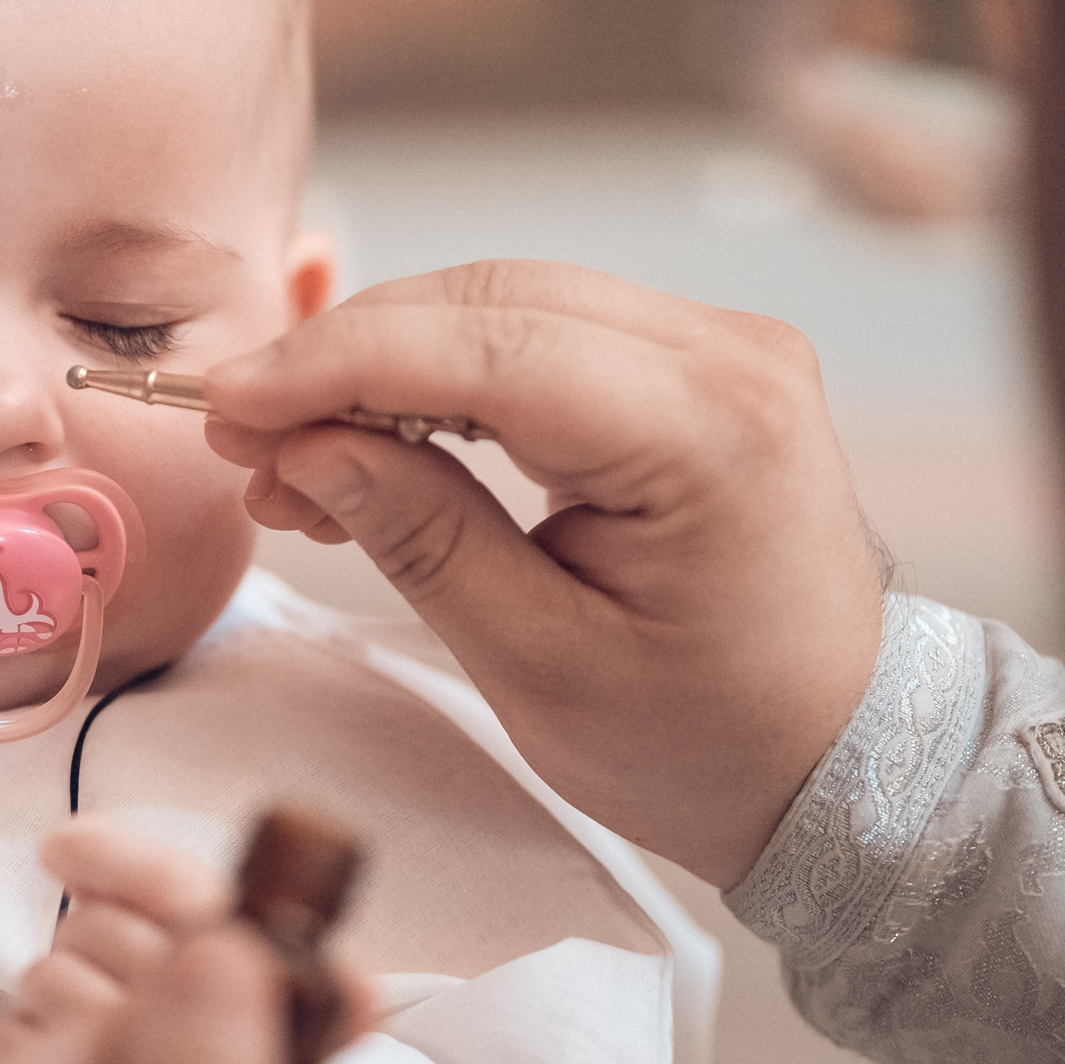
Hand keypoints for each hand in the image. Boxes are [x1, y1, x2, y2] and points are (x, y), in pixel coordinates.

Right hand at [202, 260, 884, 887]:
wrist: (835, 761)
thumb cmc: (708, 743)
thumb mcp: (541, 665)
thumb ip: (422, 538)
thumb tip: (308, 446)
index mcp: (710, 433)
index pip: (489, 348)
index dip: (337, 364)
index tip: (229, 402)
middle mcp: (730, 358)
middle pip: (489, 302)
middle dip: (345, 360)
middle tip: (241, 439)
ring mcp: (722, 350)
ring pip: (504, 305)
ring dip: (384, 369)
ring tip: (292, 463)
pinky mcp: (697, 366)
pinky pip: (541, 336)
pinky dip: (442, 381)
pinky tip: (369, 445)